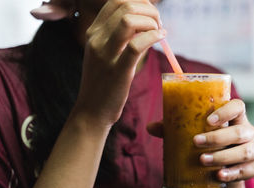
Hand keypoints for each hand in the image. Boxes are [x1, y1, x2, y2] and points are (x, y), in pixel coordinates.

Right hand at [72, 0, 165, 128]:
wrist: (92, 111)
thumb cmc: (105, 82)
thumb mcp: (107, 54)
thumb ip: (124, 37)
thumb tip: (148, 24)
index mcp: (93, 32)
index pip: (116, 1)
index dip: (139, 3)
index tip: (151, 16)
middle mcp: (96, 39)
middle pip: (125, 7)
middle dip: (149, 11)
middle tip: (159, 25)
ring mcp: (105, 54)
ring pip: (128, 20)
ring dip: (151, 22)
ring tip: (160, 33)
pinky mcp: (117, 71)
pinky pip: (136, 45)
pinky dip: (153, 37)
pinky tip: (161, 39)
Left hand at [147, 99, 253, 181]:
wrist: (223, 171)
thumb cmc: (208, 146)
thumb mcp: (195, 136)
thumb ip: (176, 130)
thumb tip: (150, 127)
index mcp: (235, 118)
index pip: (238, 106)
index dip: (225, 111)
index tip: (208, 120)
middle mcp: (249, 131)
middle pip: (239, 131)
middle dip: (217, 138)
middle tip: (196, 143)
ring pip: (244, 152)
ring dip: (223, 156)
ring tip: (202, 160)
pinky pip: (248, 170)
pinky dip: (234, 173)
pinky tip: (219, 175)